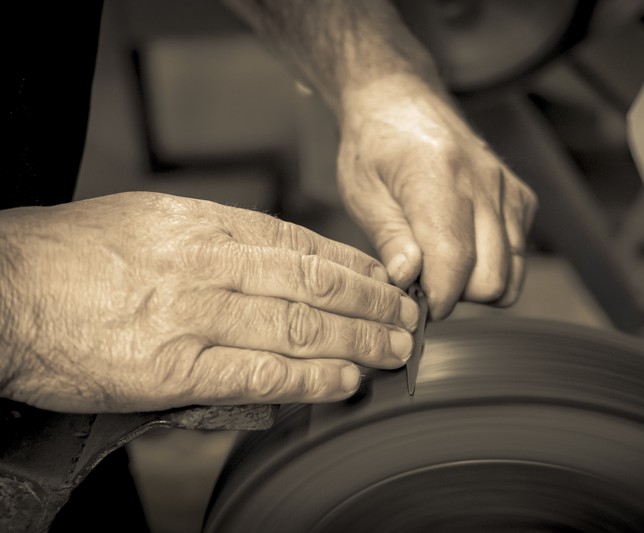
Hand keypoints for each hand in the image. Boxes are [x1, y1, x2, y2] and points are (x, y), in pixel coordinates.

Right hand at [0, 192, 417, 412]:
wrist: (2, 291)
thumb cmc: (70, 256)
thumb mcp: (148, 221)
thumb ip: (211, 239)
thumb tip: (267, 261)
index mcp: (203, 224)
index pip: (300, 243)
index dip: (352, 264)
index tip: (384, 278)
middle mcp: (208, 263)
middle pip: (313, 284)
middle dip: (371, 303)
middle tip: (408, 317)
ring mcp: (194, 315)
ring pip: (298, 326)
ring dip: (357, 340)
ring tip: (394, 351)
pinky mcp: (174, 368)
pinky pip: (259, 371)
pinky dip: (310, 378)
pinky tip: (344, 381)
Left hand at [338, 77, 536, 318]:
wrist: (400, 101)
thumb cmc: (376, 144)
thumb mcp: (363, 193)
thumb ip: (389, 240)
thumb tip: (407, 282)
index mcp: (438, 175)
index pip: (454, 262)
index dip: (434, 297)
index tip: (413, 303)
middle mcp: (483, 181)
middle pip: (491, 279)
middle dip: (455, 295)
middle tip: (423, 282)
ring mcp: (507, 189)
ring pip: (510, 275)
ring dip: (474, 285)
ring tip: (440, 266)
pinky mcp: (521, 197)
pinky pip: (517, 257)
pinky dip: (491, 266)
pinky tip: (460, 248)